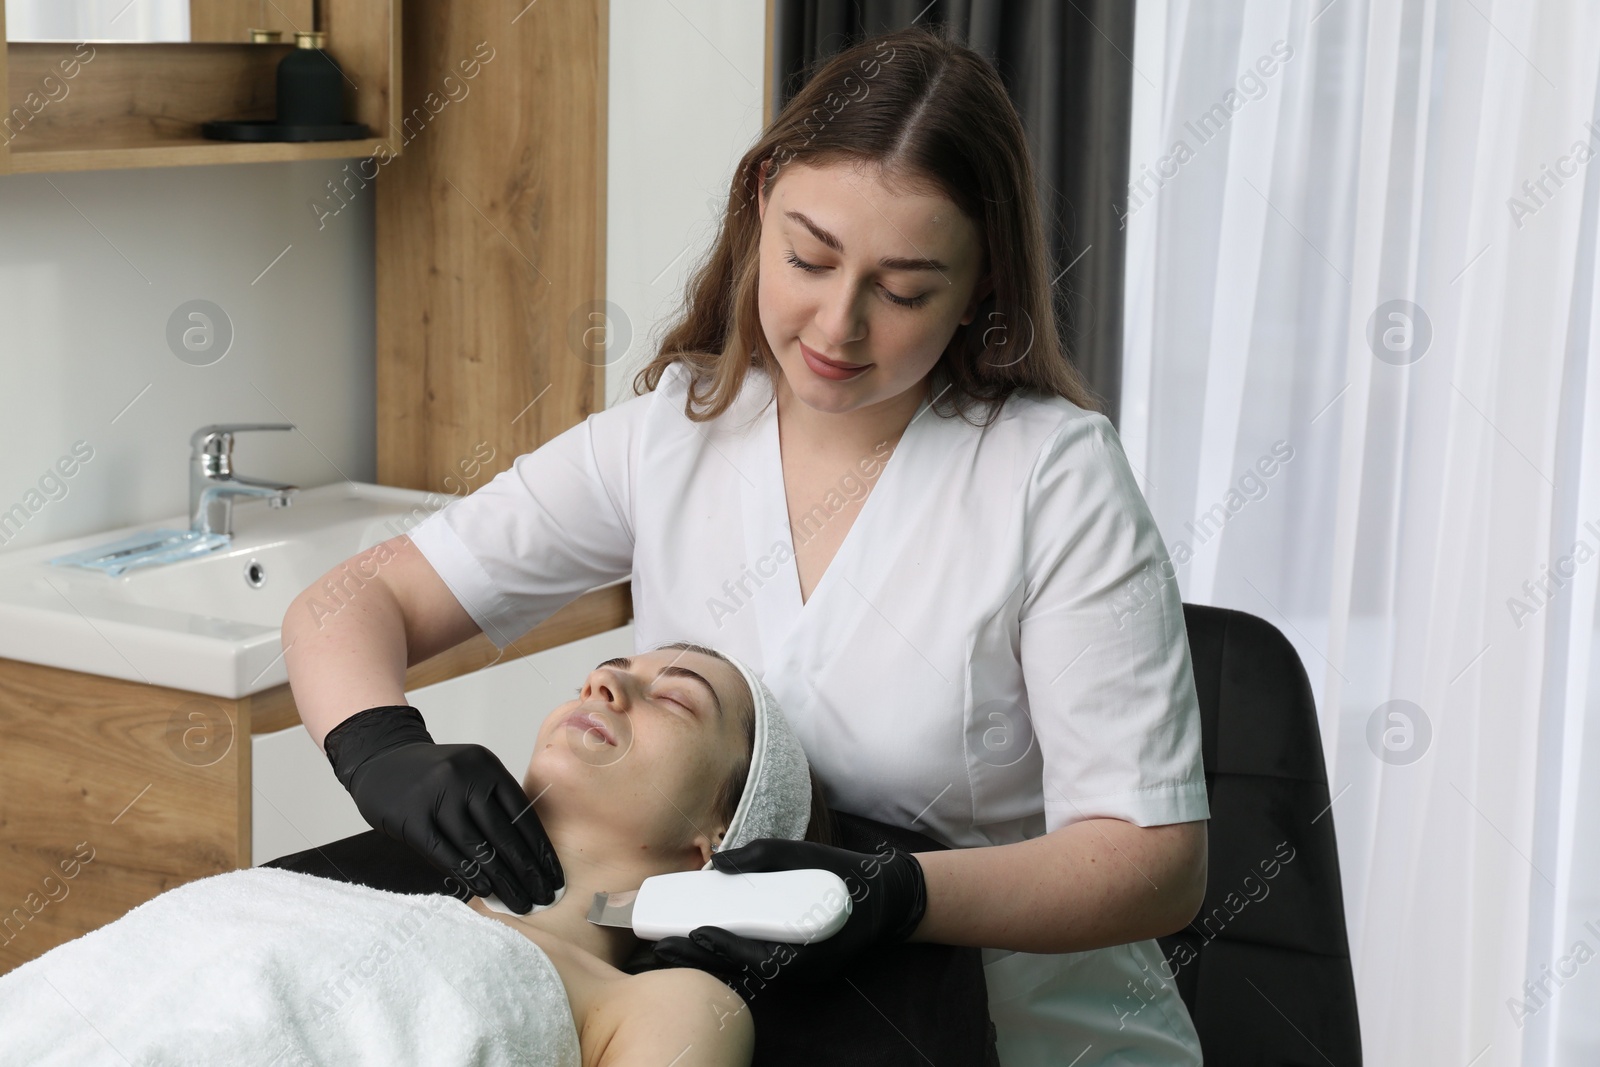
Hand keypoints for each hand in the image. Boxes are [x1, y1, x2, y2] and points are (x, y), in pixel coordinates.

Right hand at [323, 705, 562, 912]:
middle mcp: (465, 777)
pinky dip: (468, 875)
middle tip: (543, 898)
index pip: (522, 814)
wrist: (382, 761)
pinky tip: (486, 891)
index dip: (541, 850)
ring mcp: (436, 796)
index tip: (554, 877)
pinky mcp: (411, 818)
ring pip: (477, 848)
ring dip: (502, 881)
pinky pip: (445, 854)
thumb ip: (495, 805)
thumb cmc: (436, 777)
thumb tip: (527, 857)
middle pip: (503, 834)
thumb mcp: (471, 775)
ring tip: (520, 903)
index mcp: (487, 766)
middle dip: (527, 871)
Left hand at [651, 838, 925, 985]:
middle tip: (660, 947)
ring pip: (744, 971)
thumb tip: (718, 859)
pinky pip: (754, 964)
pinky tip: (699, 944)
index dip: (723, 946)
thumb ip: (763, 855)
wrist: (887, 898)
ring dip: (708, 960)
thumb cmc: (846, 874)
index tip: (695, 932)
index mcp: (811, 948)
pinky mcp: (795, 965)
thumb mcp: (808, 854)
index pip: (758, 954)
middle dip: (701, 959)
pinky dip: (726, 956)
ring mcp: (799, 972)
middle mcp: (802, 970)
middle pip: (742, 969)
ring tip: (669, 948)